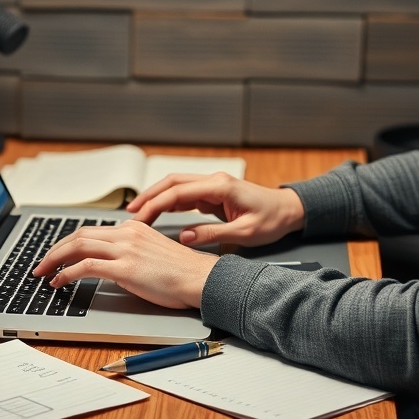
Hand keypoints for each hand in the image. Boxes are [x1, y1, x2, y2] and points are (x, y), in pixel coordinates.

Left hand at [31, 220, 218, 308]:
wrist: (201, 279)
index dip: (68, 243)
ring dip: (54, 260)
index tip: (57, 254)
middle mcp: (127, 234)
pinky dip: (67, 273)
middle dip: (55, 249)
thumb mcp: (152, 253)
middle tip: (41, 264)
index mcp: (133, 228)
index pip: (91, 231)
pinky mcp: (125, 267)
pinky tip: (60, 282)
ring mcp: (125, 249)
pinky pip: (86, 266)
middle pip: (79, 235)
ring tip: (43, 273)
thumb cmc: (182, 273)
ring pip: (78, 247)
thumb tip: (109, 265)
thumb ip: (130, 253)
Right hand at [125, 172, 305, 247]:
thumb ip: (212, 235)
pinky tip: (157, 212)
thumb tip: (184, 238)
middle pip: (172, 183)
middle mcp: (214, 181)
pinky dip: (168, 202)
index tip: (139, 218)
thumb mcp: (243, 233)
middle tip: (129, 212)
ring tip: (137, 213)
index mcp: (220, 186)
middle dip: (148, 196)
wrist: (288, 210)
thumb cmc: (271, 220)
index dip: (155, 204)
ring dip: (156, 198)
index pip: (178, 192)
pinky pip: (185, 194)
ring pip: (176, 186)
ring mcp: (212, 185)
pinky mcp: (213, 193)